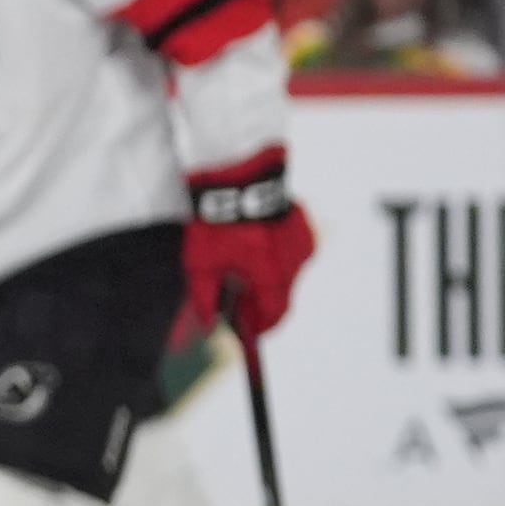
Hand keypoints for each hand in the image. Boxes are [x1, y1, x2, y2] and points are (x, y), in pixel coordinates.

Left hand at [185, 161, 316, 341]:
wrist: (237, 173)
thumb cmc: (217, 220)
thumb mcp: (200, 264)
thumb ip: (205, 298)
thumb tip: (210, 324)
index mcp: (273, 276)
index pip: (276, 315)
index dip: (262, 326)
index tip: (249, 332)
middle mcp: (295, 262)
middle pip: (282, 292)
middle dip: (262, 300)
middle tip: (239, 300)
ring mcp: (303, 240)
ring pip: (288, 269)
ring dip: (269, 274)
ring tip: (241, 267)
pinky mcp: (304, 222)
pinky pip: (291, 247)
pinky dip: (275, 252)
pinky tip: (253, 244)